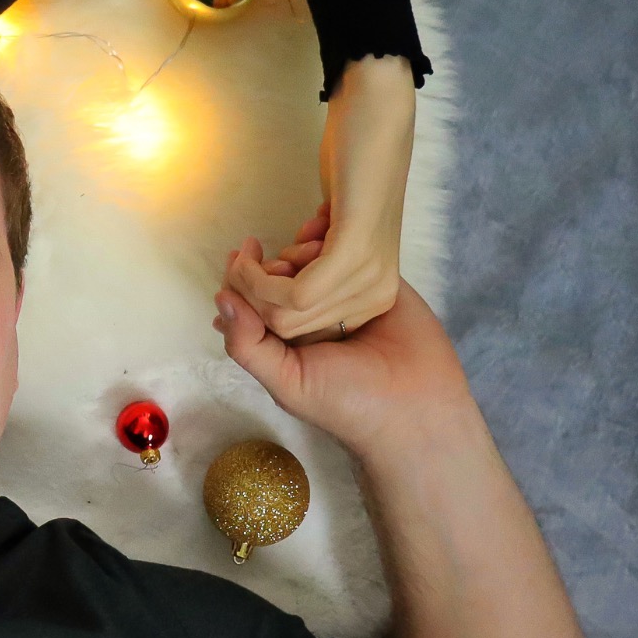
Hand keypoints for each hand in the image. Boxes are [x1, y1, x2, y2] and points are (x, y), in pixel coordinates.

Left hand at [213, 241, 473, 458]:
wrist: (416, 407)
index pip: (252, 299)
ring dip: (302, 246)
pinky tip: (327, 229)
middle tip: (280, 262)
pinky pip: (351, 255)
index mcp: (284, 338)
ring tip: (307, 244)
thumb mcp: (287, 381)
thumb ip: (248, 344)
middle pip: (278, 276)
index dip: (242, 277)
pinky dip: (336, 239)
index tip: (241, 255)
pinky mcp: (377, 283)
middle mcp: (310, 316)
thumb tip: (220, 298)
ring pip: (313, 260)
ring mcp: (343, 298)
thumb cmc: (346, 403)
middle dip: (271, 261)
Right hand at [225, 55, 414, 341]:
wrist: (374, 121)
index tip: (242, 281)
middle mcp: (378, 296)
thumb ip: (312, 270)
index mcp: (374, 298)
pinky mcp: (354, 253)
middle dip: (250, 298)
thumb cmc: (352, 172)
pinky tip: (253, 250)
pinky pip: (295, 293)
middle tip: (242, 261)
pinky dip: (259, 276)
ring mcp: (369, 277)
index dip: (261, 312)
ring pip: (286, 314)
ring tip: (255, 249)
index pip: (303, 333)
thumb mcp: (332, 237)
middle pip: (290, 329)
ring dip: (252, 281)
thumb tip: (266, 299)